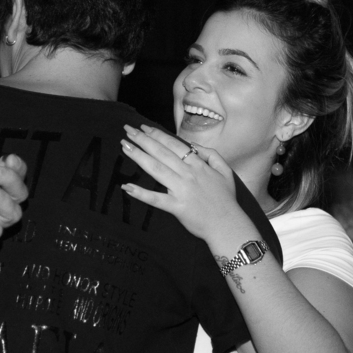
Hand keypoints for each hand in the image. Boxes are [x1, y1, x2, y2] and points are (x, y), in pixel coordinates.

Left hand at [119, 124, 242, 242]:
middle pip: (161, 152)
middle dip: (143, 139)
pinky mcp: (177, 207)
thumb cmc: (226, 199)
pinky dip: (141, 193)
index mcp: (198, 165)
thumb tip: (194, 146)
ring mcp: (181, 190)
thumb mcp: (225, 171)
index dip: (157, 135)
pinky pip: (156, 199)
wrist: (228, 224)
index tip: (144, 127)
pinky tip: (127, 187)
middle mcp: (188, 174)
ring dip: (139, 156)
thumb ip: (211, 155)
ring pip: (156, 169)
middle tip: (128, 130)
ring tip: (125, 146)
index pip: (174, 145)